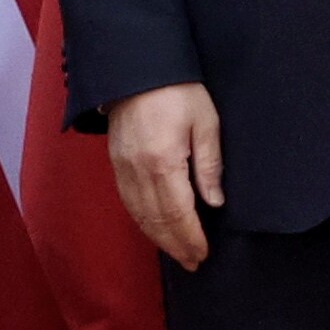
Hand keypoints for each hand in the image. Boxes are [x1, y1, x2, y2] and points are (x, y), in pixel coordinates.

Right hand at [107, 84, 224, 270]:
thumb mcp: (205, 122)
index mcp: (163, 161)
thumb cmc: (177, 89)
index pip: (178, 213)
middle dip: (176, 245)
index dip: (191, 237)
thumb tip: (214, 203)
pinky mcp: (115, 162)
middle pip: (157, 220)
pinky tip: (154, 228)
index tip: (203, 254)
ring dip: (158, 238)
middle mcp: (138, 170)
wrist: (136, 67)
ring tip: (177, 252)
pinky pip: (128, 201)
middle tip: (193, 262)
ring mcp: (122, 167)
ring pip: (139, 214)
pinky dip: (142, 221)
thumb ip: (210, 165)